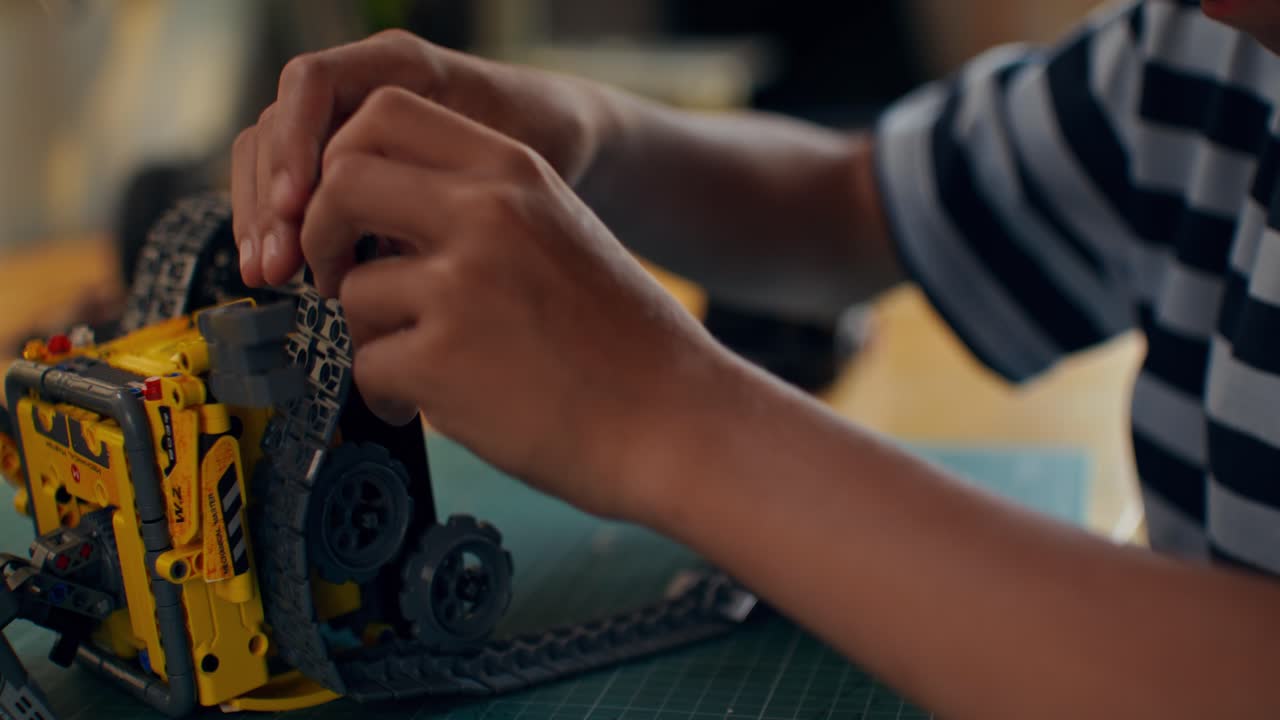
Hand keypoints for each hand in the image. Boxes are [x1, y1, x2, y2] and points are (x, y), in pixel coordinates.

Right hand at [231, 29, 606, 287]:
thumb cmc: (538, 144)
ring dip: (259, 217)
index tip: (297, 203)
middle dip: (266, 196)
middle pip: (276, 126)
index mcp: (398, 66)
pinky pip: (288, 188)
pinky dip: (279, 228)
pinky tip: (282, 273)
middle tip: (277, 261)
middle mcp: (360, 86)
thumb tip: (379, 241)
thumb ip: (437, 180)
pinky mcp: (339, 165)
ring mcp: (343, 124)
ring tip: (271, 274)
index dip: (296, 141)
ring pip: (269, 160)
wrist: (559, 144)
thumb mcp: (499, 157)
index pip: (315, 83)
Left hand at [303, 86, 732, 519]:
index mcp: (514, 172)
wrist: (675, 421)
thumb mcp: (561, 231)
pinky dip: (387, 395)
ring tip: (420, 367)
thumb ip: (482, 209)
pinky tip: (426, 405)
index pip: (382, 116)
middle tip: (333, 279)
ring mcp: (461, 285)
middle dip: (319, 236)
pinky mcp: (443, 361)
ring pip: (350, 292)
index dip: (344, 162)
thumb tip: (383, 225)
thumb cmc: (624, 342)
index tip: (353, 214)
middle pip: (340, 185)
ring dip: (370, 336)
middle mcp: (485, 212)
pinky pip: (367, 367)